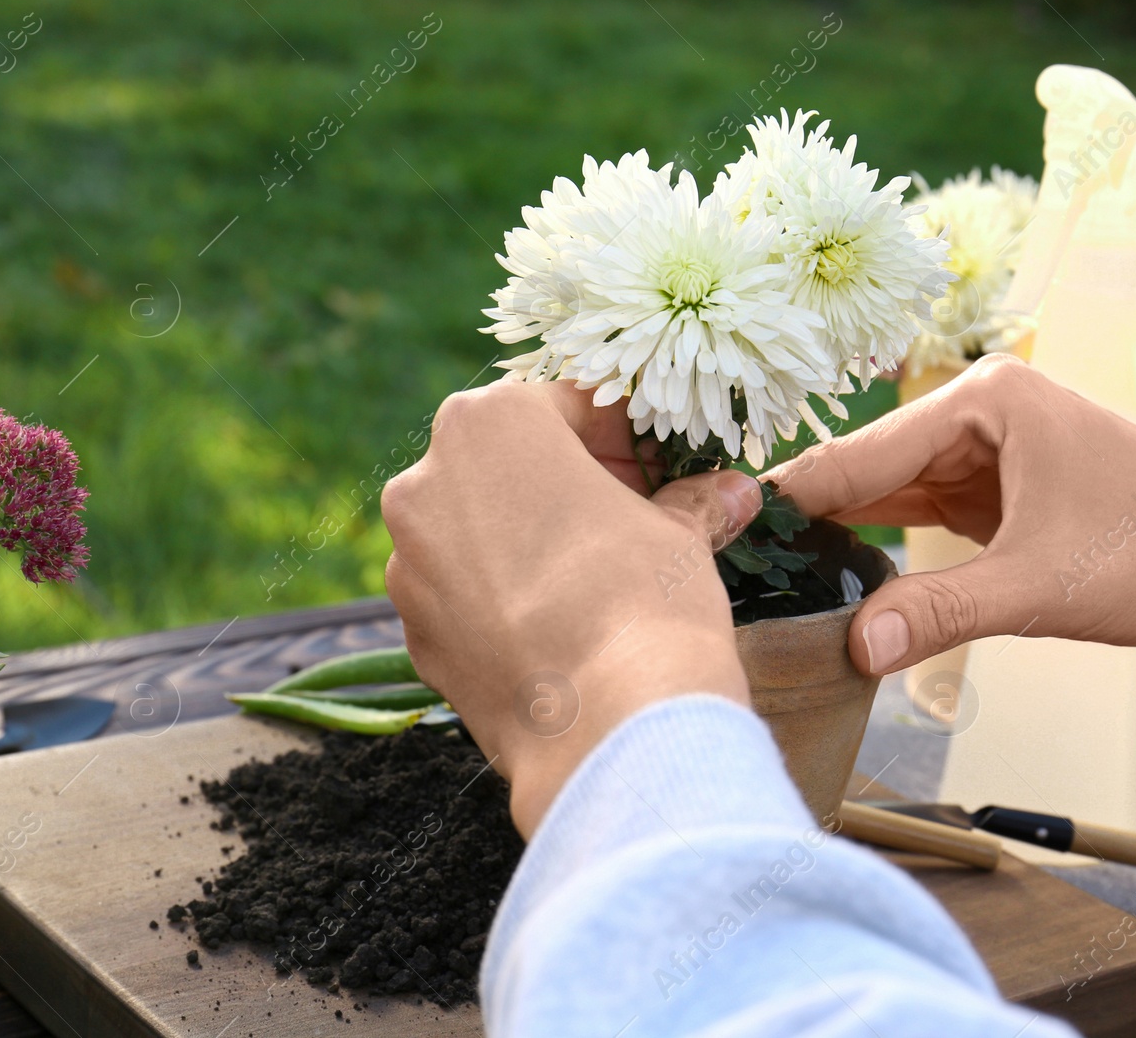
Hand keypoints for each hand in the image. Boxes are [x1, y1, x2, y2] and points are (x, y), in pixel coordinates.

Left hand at [382, 381, 761, 836]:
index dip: (623, 436)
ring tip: (598, 579)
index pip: (566, 404)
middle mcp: (427, 481)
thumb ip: (692, 501)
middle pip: (510, 462)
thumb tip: (727, 493)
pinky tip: (562, 628)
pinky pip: (465, 595)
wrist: (606, 731)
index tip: (659, 467)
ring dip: (533, 540)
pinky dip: (507, 599)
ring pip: (479, 530)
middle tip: (636, 516)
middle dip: (572, 483)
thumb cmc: (643, 601)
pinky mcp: (413, 634)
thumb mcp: (681, 532)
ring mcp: (409, 563)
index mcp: (488, 423)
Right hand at [767, 355, 1135, 676]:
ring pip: (896, 493)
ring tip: (775, 577)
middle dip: (816, 519)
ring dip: (850, 535)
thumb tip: (850, 646)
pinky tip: (845, 579)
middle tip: (740, 569)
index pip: (863, 451)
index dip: (798, 499)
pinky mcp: (1009, 491)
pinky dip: (893, 548)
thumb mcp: (1039, 590)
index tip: (730, 535)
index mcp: (987, 400)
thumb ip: (937, 613)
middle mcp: (984, 411)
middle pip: (871, 468)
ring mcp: (997, 450)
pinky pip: (929, 514)